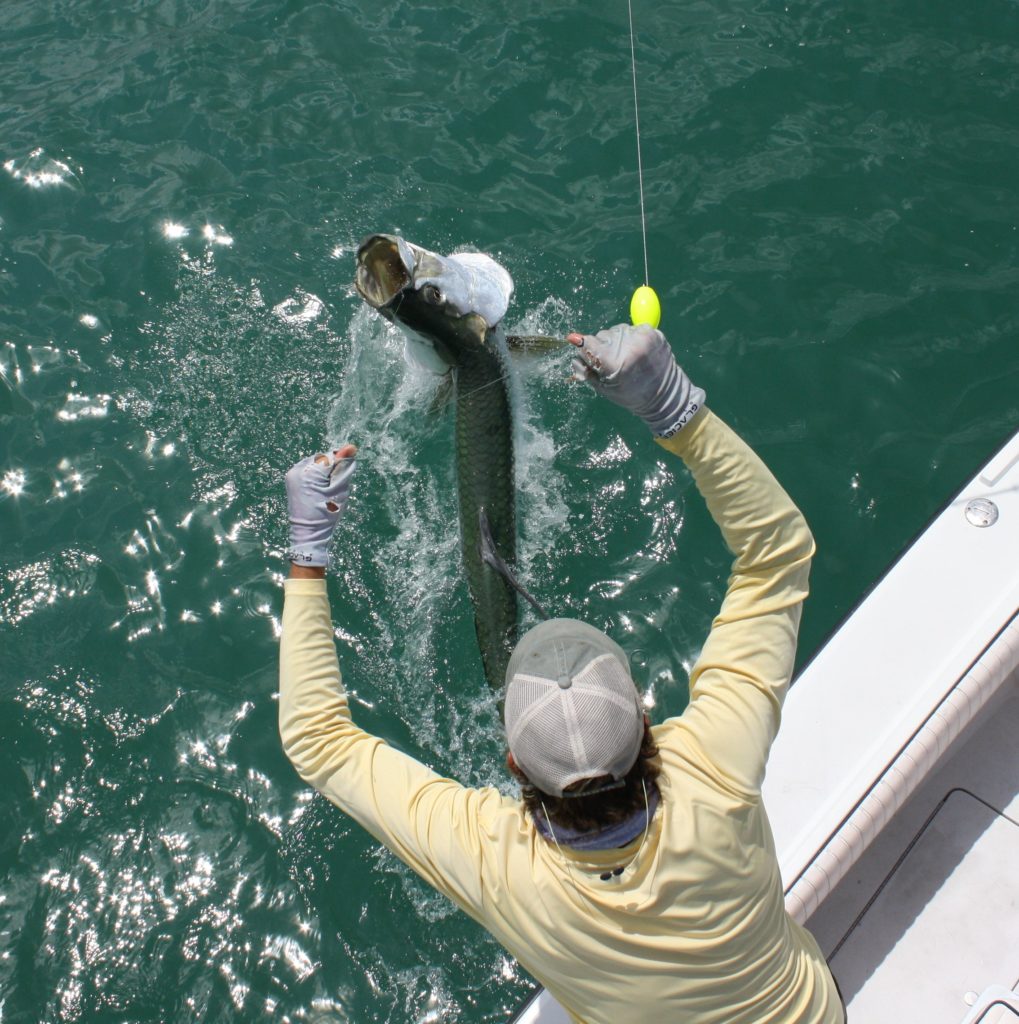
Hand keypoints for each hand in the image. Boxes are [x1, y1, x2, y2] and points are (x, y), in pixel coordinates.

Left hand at [285, 444, 356, 567]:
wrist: (309, 534)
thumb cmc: (327, 513)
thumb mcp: (339, 489)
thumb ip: (343, 466)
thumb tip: (351, 446)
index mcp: (308, 472)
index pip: (330, 457)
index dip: (340, 467)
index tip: (341, 483)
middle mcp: (297, 470)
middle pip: (322, 460)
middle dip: (331, 470)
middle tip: (334, 489)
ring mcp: (292, 475)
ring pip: (315, 465)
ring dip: (323, 473)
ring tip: (326, 492)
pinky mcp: (291, 481)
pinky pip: (308, 471)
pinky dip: (316, 478)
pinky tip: (318, 492)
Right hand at [567, 324, 704, 437]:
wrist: (665, 395)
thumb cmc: (630, 395)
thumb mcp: (604, 388)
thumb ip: (586, 366)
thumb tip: (573, 341)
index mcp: (616, 364)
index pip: (589, 343)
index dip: (583, 346)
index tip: (579, 344)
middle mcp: (629, 347)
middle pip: (602, 335)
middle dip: (603, 347)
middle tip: (614, 364)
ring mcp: (642, 337)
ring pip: (616, 330)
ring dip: (617, 341)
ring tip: (628, 358)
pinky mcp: (652, 332)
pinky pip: (631, 328)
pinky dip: (630, 338)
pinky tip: (637, 352)